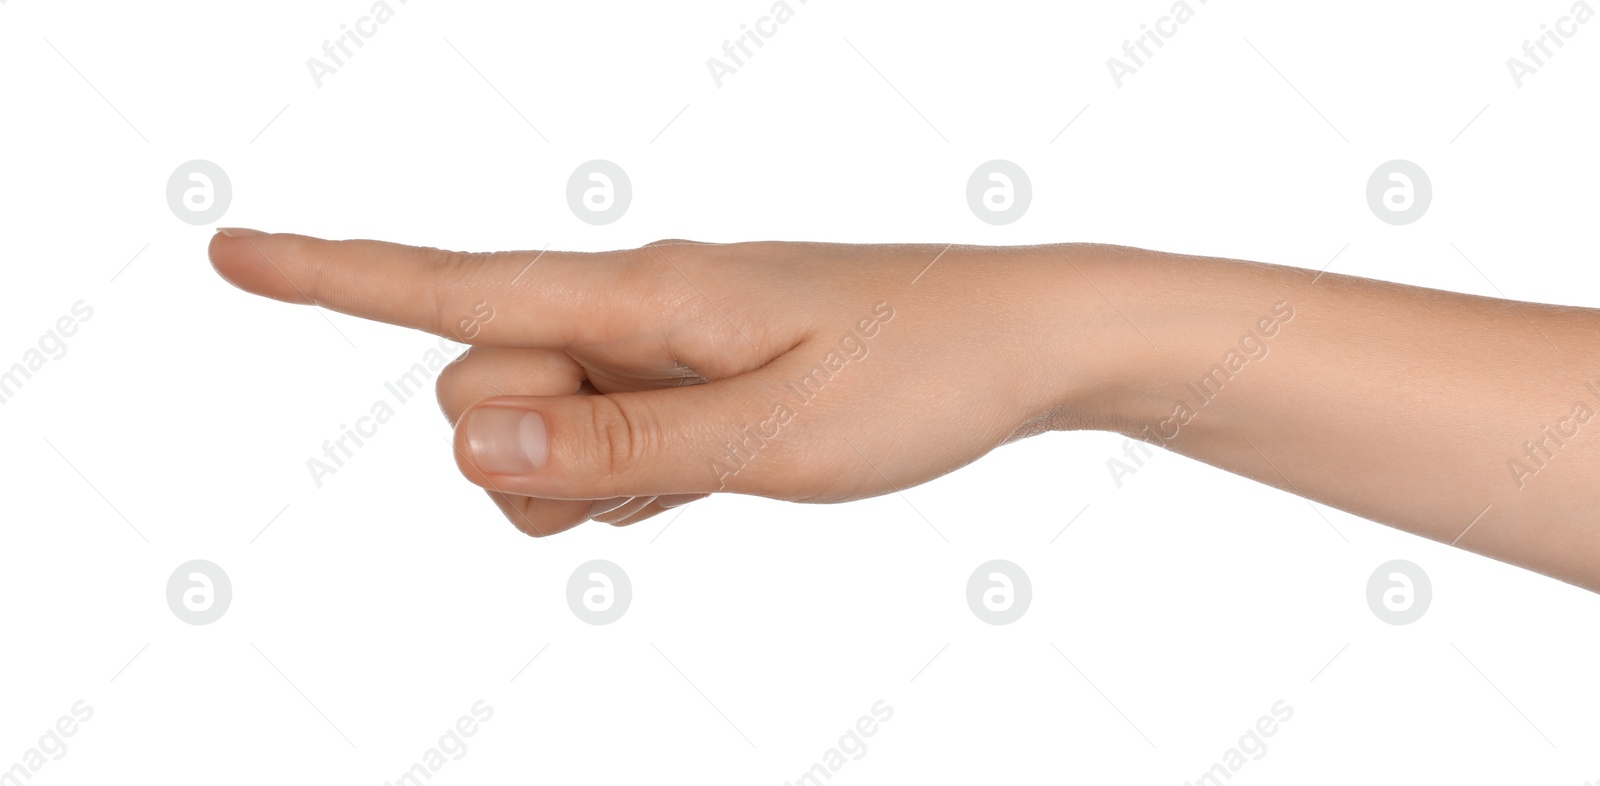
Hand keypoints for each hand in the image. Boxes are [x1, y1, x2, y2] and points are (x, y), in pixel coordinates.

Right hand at [208, 231, 1083, 536]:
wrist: (1022, 343)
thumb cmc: (917, 376)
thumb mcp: (770, 438)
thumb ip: (614, 448)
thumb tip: (468, 446)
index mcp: (643, 294)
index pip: (456, 286)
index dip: (335, 280)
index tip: (230, 252)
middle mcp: (636, 306)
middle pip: (487, 385)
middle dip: (525, 454)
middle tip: (657, 468)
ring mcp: (663, 345)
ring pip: (539, 425)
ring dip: (577, 479)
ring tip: (700, 472)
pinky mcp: (692, 381)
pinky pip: (604, 442)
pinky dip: (627, 479)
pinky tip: (706, 474)